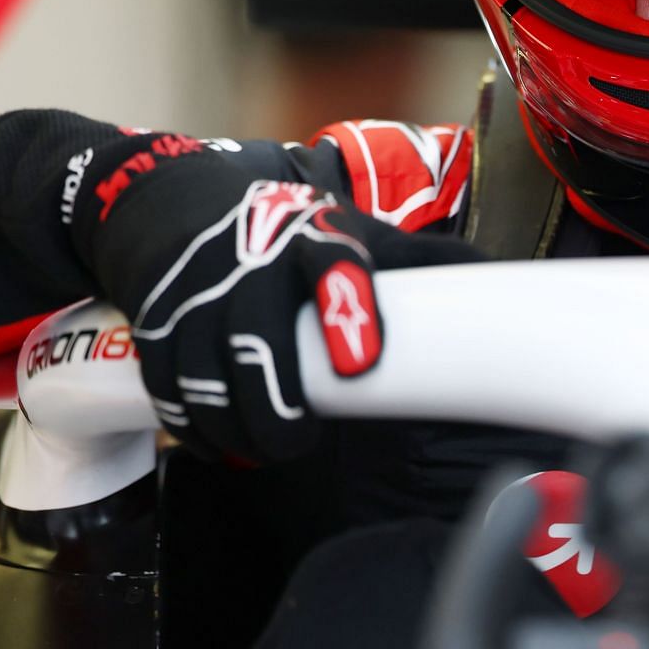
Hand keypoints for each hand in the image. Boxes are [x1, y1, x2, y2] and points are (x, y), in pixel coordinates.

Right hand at [71, 140, 475, 460]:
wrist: (170, 199)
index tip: (360, 363)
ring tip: (266, 449)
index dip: (348, 312)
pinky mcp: (155, 323)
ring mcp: (197, 293)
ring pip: (207, 378)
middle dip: (277, 408)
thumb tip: (492, 278)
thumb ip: (411, 257)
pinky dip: (193, 428)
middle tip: (298, 439)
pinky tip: (220, 443)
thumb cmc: (282, 224)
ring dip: (235, 428)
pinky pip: (170, 390)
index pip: (336, 266)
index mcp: (314, 234)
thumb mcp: (346, 224)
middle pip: (259, 345)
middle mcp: (252, 261)